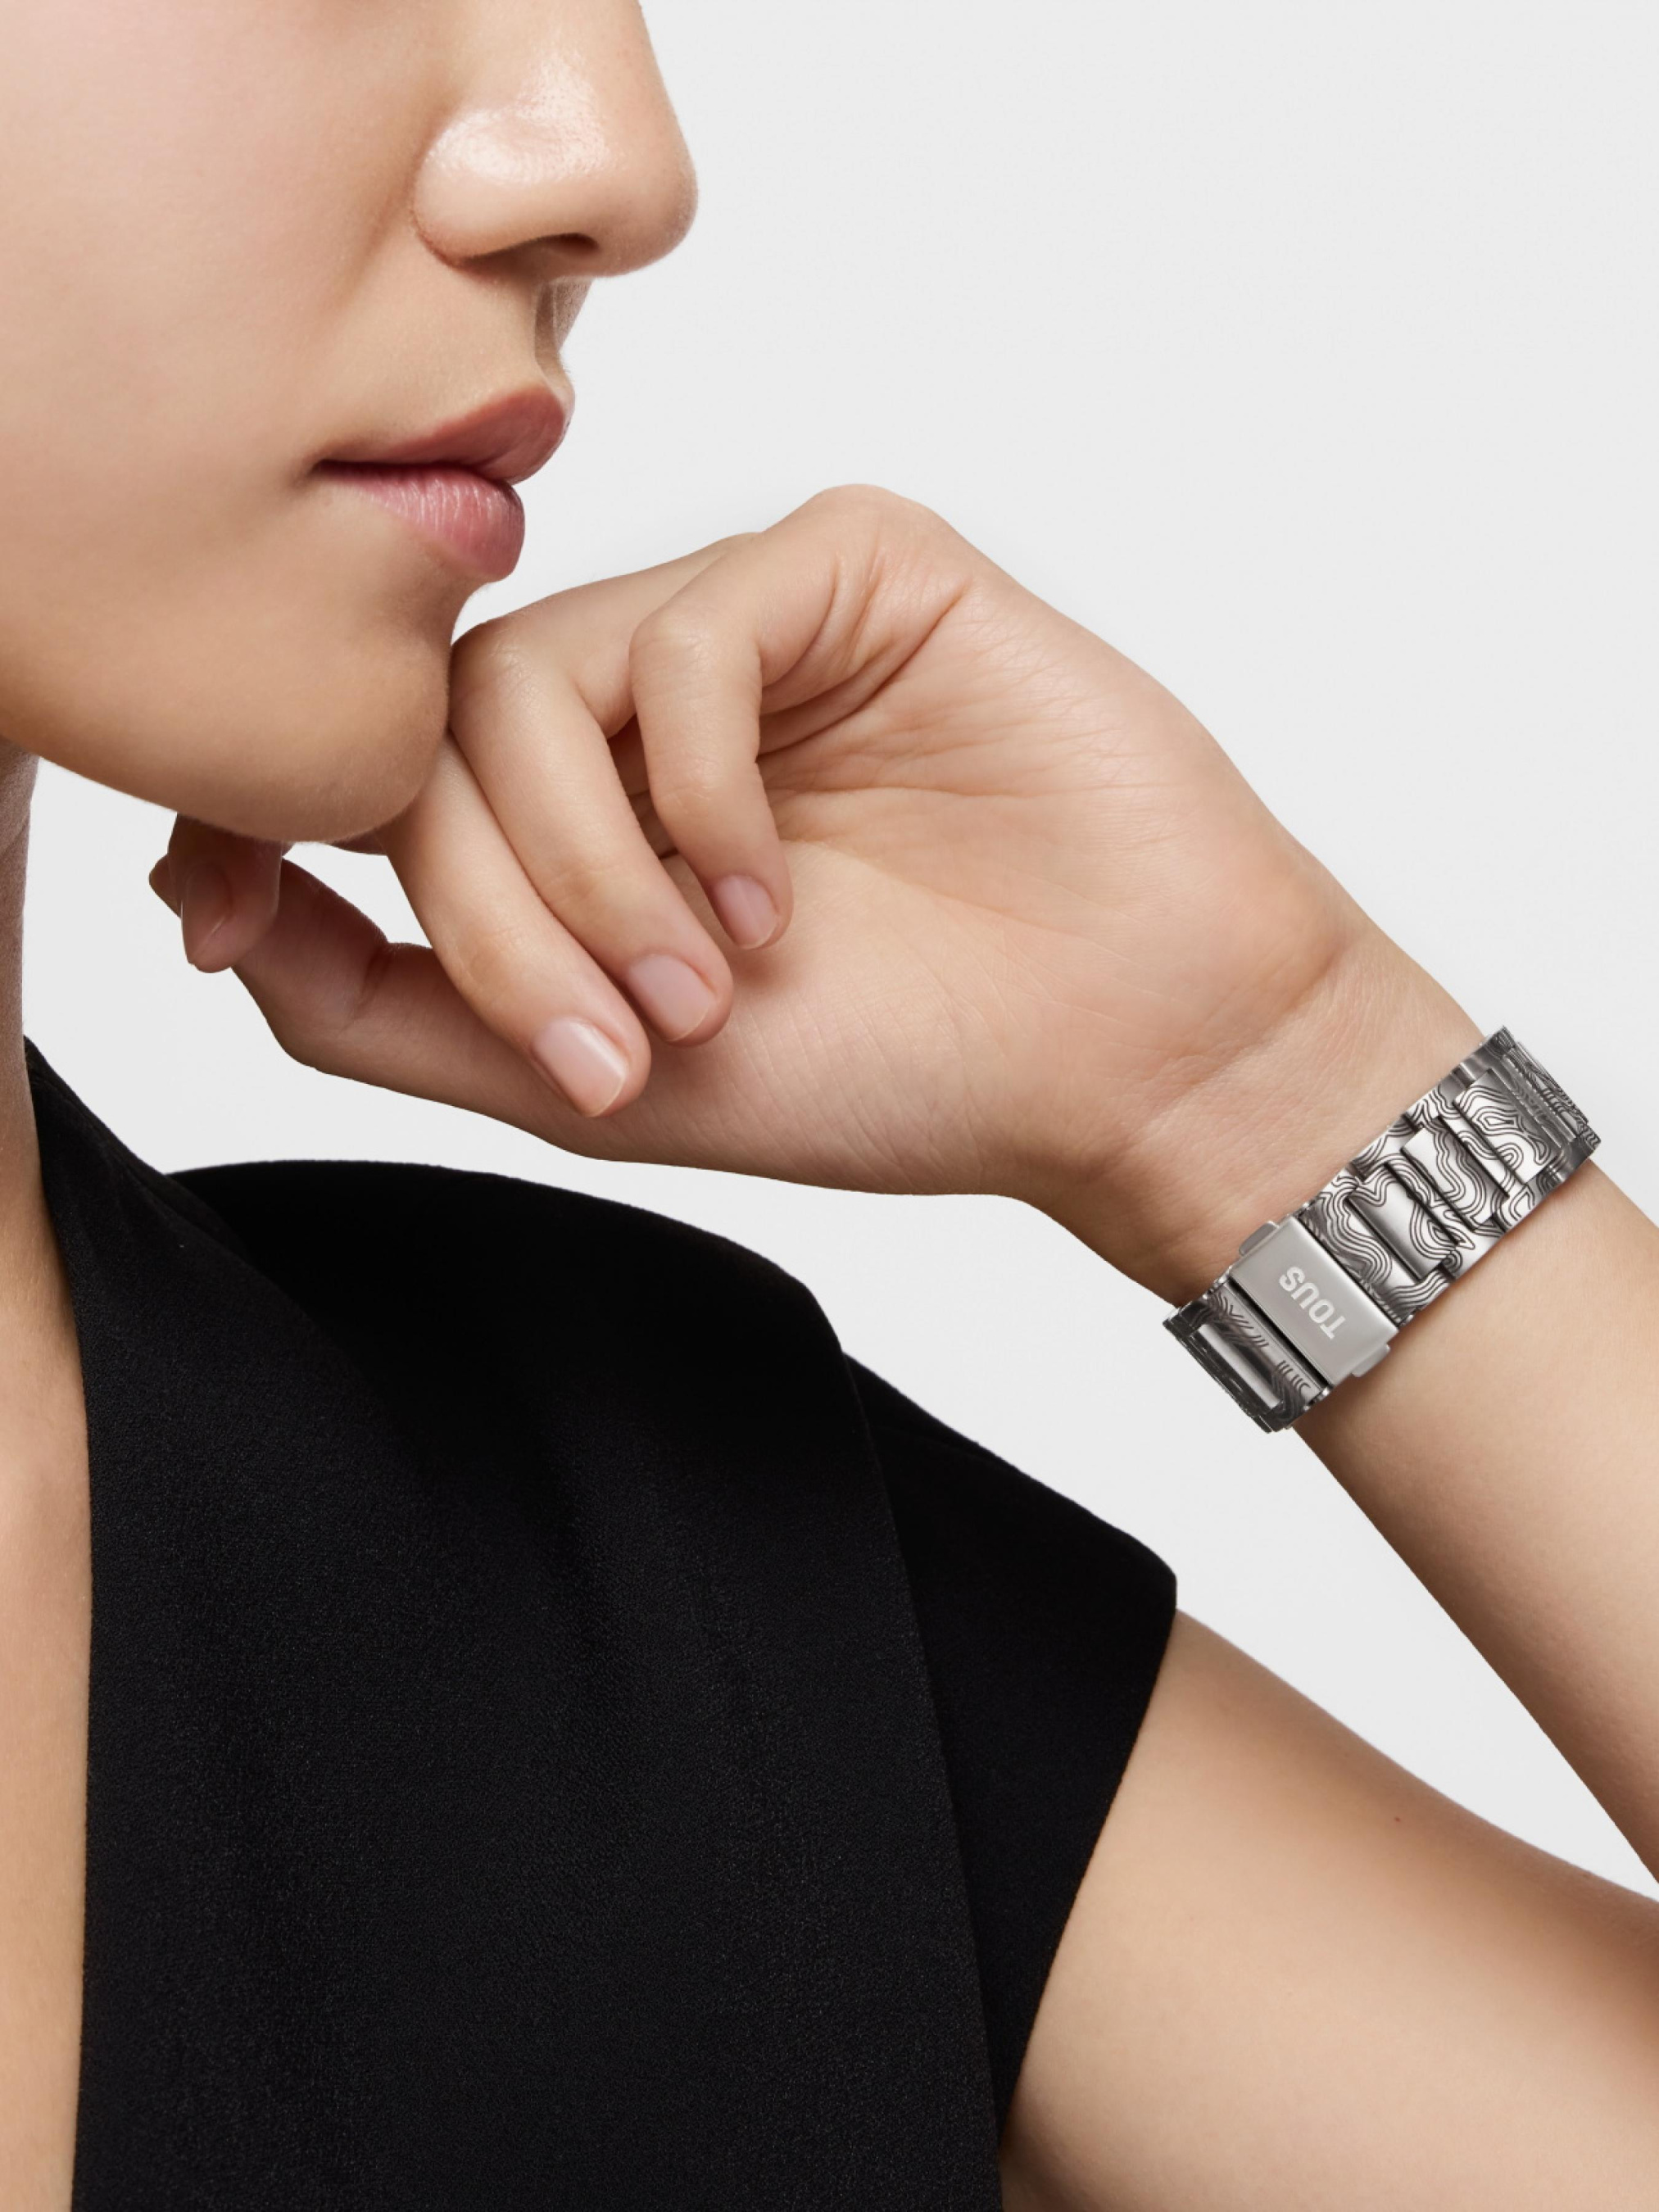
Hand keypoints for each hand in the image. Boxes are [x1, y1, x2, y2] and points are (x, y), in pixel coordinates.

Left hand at [150, 486, 1470, 1296]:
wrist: (1133, 1051)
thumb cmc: (902, 1069)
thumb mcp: (588, 1081)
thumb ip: (382, 1003)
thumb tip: (204, 908)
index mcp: (589, 804)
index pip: (385, 774)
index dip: (300, 845)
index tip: (237, 915)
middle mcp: (650, 700)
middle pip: (439, 727)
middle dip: (488, 907)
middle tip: (606, 1044)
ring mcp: (750, 624)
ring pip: (532, 674)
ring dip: (586, 862)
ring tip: (705, 984)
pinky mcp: (852, 564)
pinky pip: (688, 633)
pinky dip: (695, 783)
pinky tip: (768, 889)